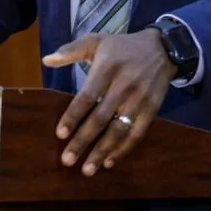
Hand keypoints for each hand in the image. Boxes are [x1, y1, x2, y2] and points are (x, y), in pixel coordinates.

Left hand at [41, 29, 176, 175]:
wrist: (164, 48)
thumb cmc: (123, 47)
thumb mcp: (98, 41)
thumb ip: (71, 50)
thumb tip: (46, 60)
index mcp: (108, 67)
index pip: (87, 96)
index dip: (73, 116)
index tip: (60, 134)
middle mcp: (124, 85)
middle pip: (101, 118)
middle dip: (83, 141)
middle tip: (67, 160)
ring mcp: (140, 99)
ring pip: (119, 130)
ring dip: (102, 151)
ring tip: (87, 169)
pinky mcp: (152, 109)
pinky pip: (137, 133)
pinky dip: (123, 149)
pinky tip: (109, 161)